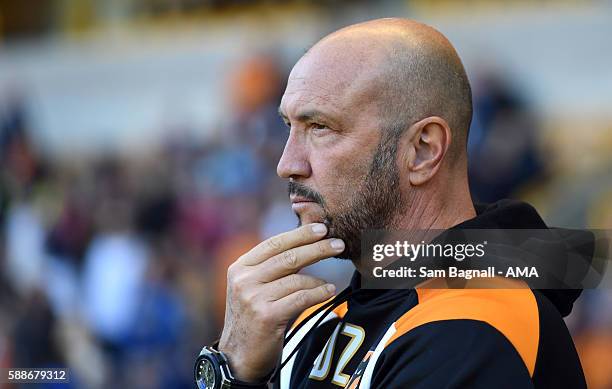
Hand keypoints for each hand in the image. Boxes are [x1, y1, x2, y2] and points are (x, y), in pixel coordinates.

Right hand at [217, 223, 344, 381]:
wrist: (239, 357)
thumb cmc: (253, 318)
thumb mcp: (252, 287)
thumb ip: (271, 267)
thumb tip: (306, 243)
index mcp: (240, 267)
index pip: (274, 244)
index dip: (299, 234)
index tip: (322, 228)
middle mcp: (243, 280)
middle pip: (288, 257)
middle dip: (317, 248)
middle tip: (338, 244)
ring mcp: (253, 297)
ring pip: (297, 278)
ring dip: (319, 279)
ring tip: (331, 282)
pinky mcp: (266, 316)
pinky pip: (301, 298)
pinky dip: (319, 293)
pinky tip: (329, 291)